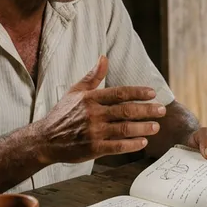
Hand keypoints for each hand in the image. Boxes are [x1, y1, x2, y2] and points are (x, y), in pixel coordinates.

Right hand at [33, 56, 164, 164]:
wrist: (45, 139)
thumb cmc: (63, 114)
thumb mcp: (75, 91)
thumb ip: (93, 76)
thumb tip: (103, 57)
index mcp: (90, 99)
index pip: (119, 93)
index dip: (138, 92)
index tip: (152, 93)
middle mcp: (93, 114)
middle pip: (126, 110)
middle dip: (147, 110)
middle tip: (162, 110)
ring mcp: (93, 132)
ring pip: (124, 129)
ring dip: (143, 128)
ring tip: (156, 127)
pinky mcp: (93, 149)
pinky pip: (117, 147)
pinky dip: (131, 145)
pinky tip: (142, 142)